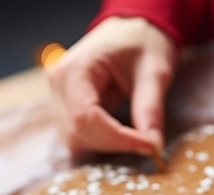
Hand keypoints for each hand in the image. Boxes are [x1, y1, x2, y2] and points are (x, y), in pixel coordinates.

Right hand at [47, 17, 176, 156]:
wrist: (133, 29)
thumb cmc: (143, 42)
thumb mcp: (155, 72)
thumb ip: (150, 109)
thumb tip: (153, 146)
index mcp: (75, 69)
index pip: (86, 118)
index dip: (117, 138)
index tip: (149, 146)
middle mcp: (58, 84)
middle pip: (77, 134)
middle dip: (114, 145)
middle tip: (148, 143)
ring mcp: (58, 96)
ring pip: (75, 140)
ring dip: (108, 145)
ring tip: (136, 136)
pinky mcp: (66, 107)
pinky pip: (79, 135)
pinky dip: (103, 141)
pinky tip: (124, 132)